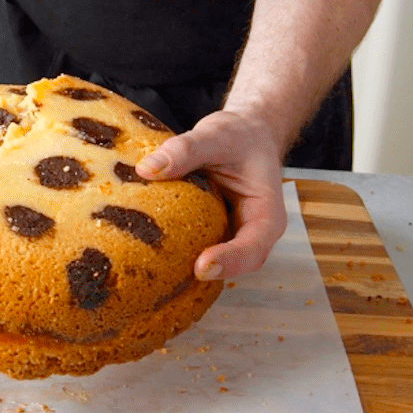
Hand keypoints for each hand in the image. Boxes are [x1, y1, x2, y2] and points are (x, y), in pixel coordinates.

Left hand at [134, 110, 288, 280]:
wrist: (244, 136)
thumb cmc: (238, 137)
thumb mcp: (214, 135)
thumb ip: (185, 149)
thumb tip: (146, 169)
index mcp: (266, 212)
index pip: (254, 245)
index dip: (231, 260)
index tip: (201, 267)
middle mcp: (252, 232)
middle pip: (237, 265)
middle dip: (209, 273)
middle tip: (173, 277)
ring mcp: (232, 237)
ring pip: (216, 264)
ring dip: (189, 269)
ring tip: (155, 272)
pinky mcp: (212, 235)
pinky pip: (196, 251)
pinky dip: (177, 255)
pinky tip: (148, 254)